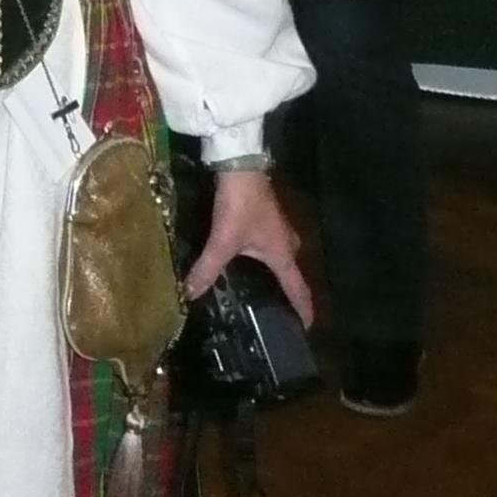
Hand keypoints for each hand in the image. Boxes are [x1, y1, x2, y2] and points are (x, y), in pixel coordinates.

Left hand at [186, 167, 314, 325]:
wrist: (241, 166)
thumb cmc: (240, 206)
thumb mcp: (223, 240)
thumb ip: (207, 268)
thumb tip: (189, 294)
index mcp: (284, 255)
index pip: (299, 290)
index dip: (303, 311)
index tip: (306, 330)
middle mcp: (288, 244)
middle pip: (292, 276)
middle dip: (287, 296)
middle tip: (276, 315)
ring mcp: (280, 229)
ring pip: (280, 260)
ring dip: (275, 277)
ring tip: (261, 295)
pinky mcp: (268, 219)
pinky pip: (270, 248)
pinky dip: (264, 261)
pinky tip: (248, 266)